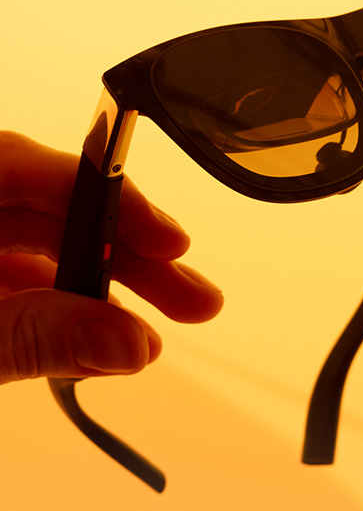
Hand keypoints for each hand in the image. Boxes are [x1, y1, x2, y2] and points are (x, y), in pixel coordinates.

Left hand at [0, 131, 222, 383]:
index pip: (33, 166)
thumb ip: (35, 338)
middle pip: (55, 212)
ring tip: (150, 337)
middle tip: (194, 300)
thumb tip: (130, 344)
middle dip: (128, 258)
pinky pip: (20, 278)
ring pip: (42, 247)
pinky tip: (101, 335)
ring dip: (102, 291)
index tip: (169, 242)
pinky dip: (62, 307)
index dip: (110, 198)